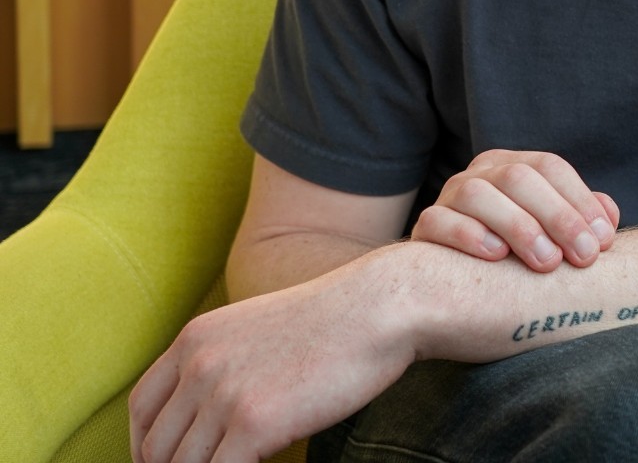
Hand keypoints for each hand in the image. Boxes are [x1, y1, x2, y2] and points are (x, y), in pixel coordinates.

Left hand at [129, 252, 414, 462]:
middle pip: (157, 448)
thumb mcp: (257, 328)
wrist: (376, 307)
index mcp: (196, 337)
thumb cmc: (330, 321)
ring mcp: (224, 394)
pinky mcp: (254, 423)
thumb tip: (205, 415)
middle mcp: (200, 363)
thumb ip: (221, 362)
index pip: (143, 409)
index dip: (145, 448)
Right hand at [411, 149, 619, 272]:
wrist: (447, 291)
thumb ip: (578, 221)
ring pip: (478, 194)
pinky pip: (439, 221)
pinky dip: (468, 235)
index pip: (550, 167)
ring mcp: (448, 198)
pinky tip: (496, 256)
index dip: (580, 200)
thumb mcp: (550, 237)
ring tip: (546, 262)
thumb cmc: (514, 261)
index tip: (604, 241)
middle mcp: (480, 174)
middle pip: (519, 178)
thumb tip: (609, 216)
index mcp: (512, 166)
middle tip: (583, 257)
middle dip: (558, 216)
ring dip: (517, 226)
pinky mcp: (425, 228)